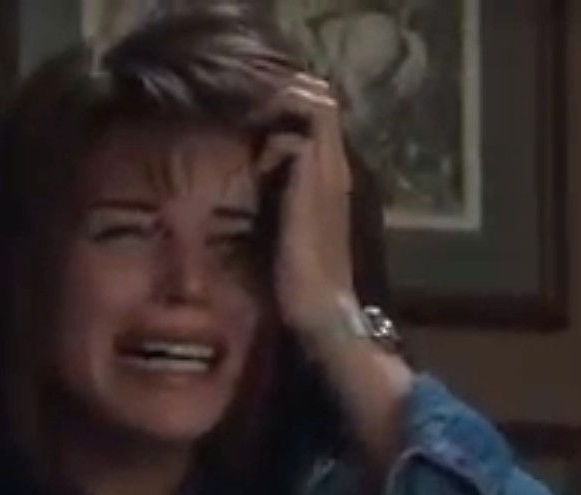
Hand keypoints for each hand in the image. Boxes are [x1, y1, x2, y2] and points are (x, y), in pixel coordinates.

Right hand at [253, 72, 359, 342]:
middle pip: (318, 118)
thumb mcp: (301, 212)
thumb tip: (291, 132)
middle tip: (247, 106)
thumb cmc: (308, 268)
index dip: (291, 95)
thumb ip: (301, 167)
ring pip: (310, 139)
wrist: (321, 313)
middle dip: (286, 104)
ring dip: (283, 127)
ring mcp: (326, 191)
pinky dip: (281, 153)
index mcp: (331, 169)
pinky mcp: (314, 209)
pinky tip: (260, 164)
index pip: (321, 110)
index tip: (256, 98)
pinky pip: (301, 164)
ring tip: (248, 126)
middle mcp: (333, 173)